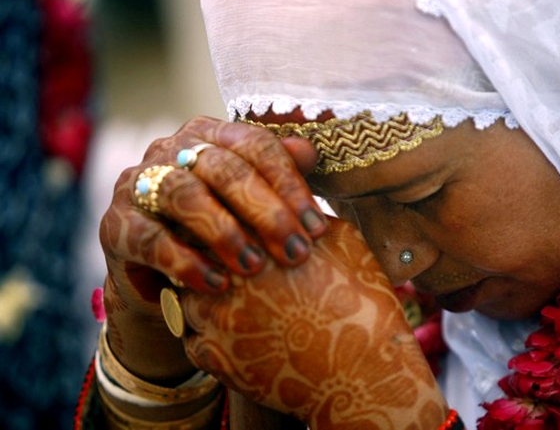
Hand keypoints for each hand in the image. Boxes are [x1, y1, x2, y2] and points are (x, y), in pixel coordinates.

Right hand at [99, 116, 326, 381]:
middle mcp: (168, 150)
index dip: (289, 184)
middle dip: (265, 211)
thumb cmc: (217, 232)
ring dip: (225, 232)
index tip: (317, 227)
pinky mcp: (115, 224)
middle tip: (296, 251)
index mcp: (207, 136)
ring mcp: (137, 184)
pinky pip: (150, 238)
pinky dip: (186, 262)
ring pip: (184, 195)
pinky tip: (217, 284)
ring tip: (255, 266)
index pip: (254, 145)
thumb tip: (310, 152)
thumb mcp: (252, 205)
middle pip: (223, 168)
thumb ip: (278, 175)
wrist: (162, 276)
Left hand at [181, 218, 447, 428]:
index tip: (240, 233)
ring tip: (238, 304)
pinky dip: (208, 336)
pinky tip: (240, 337)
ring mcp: (214, 318)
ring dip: (203, 296)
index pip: (217, 214)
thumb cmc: (360, 301)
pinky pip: (191, 339)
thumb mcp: (343, 240)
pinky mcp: (214, 358)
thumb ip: (304, 211)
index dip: (226, 223)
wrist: (363, 370)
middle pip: (195, 252)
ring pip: (185, 295)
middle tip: (233, 267)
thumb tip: (289, 199)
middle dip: (209, 257)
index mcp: (255, 238)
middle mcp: (226, 272)